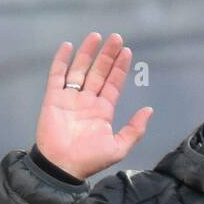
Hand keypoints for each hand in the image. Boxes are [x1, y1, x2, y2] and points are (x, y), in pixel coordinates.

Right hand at [35, 32, 152, 180]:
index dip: (120, 68)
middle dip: (107, 55)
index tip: (127, 51)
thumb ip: (134, 129)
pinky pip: (57, 75)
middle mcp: (87, 101)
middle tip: (116, 38)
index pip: (113, 84)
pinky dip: (61, 61)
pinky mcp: (53, 98)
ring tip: (96, 36)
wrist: (62, 167)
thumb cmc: (90, 160)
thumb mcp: (119, 147)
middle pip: (99, 72)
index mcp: (102, 111)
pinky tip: (69, 46)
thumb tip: (149, 110)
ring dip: (88, 53)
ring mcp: (70, 98)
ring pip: (80, 69)